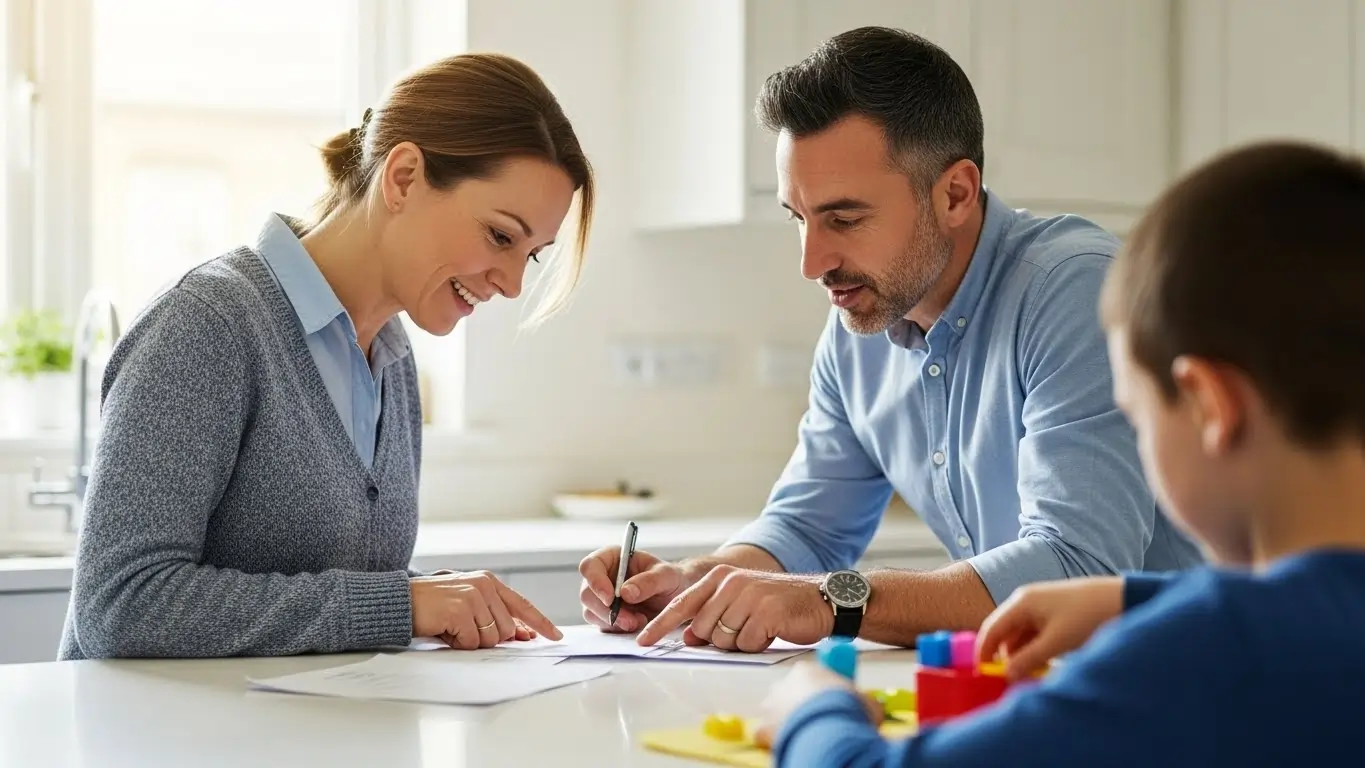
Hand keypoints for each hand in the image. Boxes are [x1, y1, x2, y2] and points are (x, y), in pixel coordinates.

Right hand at [410, 570, 562, 649]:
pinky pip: (471, 643)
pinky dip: (458, 644)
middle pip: (507, 630)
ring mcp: (473, 597)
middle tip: (462, 629)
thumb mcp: (468, 604)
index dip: (540, 622)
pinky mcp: (460, 611)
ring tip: (451, 627)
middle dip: (487, 638)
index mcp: (489, 581)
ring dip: (471, 641)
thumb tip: (523, 635)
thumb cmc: (433, 606)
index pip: (523, 605)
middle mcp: (484, 585)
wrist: (400, 602)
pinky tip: (444, 630)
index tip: (555, 635)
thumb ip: (495, 616)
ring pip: (491, 639)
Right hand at [578, 546, 691, 632]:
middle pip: (587, 594)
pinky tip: (636, 624)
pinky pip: (602, 625)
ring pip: (592, 612)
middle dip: (607, 610)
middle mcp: (602, 577)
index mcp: (611, 558)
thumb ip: (648, 581)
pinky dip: (617, 629)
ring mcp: (601, 598)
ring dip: (614, 622)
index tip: (610, 598)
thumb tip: (625, 592)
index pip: (590, 566)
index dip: (595, 582)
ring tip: (640, 620)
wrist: (677, 597)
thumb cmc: (670, 579)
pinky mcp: (606, 616)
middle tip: (631, 620)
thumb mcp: (666, 576)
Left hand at [636, 565, 833, 651]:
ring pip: (723, 639)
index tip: (642, 641)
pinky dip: (757, 645)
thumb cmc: (778, 605)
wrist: (820, 599)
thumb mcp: (741, 603)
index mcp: (720, 577)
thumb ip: (712, 615)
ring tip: (759, 627)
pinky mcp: (766, 611)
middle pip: (702, 628)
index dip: (660, 625)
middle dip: (719, 638)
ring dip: (740, 642)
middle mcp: (731, 582)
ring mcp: (748, 595)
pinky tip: (771, 631)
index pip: (682, 605)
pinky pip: (747, 644)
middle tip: (744, 629)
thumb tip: (689, 637)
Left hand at [752, 661, 883, 749]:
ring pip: (776, 713)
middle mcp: (783, 685)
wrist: (828, 729)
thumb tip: (869, 707)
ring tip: (806, 734)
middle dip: (801, 705)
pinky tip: (790, 744)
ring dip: (787, 721)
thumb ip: (861, 700)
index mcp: (806, 671)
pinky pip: (765, 735)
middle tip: (818, 719)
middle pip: (790, 693)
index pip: (809, 676)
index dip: (821, 689)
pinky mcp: (763, 729)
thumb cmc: (846, 709)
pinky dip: (775, 741)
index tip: (830, 699)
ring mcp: (771, 707)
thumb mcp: (864, 700)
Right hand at [976, 576, 1122, 679]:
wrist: (1122, 600)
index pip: (991, 628)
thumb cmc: (1086, 617)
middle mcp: (1026, 603)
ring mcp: (1041, 608)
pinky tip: (1046, 663)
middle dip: (1007, 657)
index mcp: (1021, 603)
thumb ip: (1028, 659)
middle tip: (1014, 680)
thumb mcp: (1056, 642)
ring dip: (1024, 655)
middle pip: (1005, 634)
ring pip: (1022, 637)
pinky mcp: (1054, 615)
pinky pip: (1036, 635)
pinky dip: (1037, 650)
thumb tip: (1006, 676)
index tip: (982, 674)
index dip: (984, 651)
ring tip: (1034, 673)